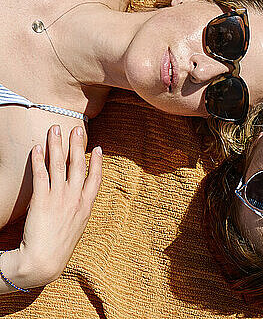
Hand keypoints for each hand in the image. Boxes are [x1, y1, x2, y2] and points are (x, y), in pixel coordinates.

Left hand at [13, 125, 101, 288]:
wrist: (44, 261)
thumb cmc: (59, 247)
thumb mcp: (77, 227)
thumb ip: (78, 210)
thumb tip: (78, 199)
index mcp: (86, 205)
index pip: (95, 177)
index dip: (97, 161)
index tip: (97, 147)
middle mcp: (75, 199)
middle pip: (77, 166)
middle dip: (77, 145)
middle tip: (76, 129)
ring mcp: (59, 199)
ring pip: (59, 165)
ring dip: (57, 145)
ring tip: (55, 129)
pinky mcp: (42, 201)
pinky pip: (41, 175)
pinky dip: (38, 160)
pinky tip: (37, 148)